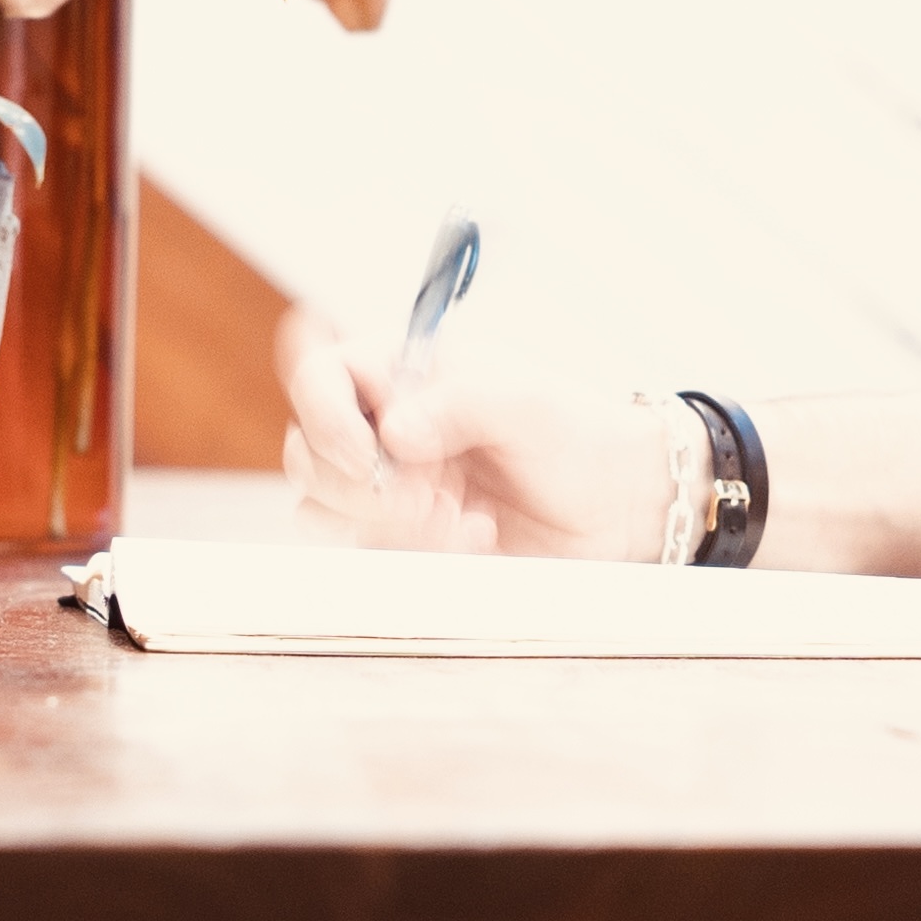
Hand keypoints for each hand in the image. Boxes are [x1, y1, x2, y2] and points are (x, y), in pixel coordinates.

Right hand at [271, 308, 669, 557]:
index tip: (370, 454)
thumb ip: (461, 403)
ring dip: (388, 522)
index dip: (324, 414)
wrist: (612, 504)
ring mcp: (386, 484)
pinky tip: (475, 536)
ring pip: (324, 509)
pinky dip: (417, 551)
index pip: (318, 375)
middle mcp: (378, 424)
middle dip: (364, 486)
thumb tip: (394, 432)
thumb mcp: (525, 402)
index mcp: (398, 370)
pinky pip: (369, 550)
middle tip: (431, 493)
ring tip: (458, 515)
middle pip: (308, 453)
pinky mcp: (400, 536)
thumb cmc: (572, 433)